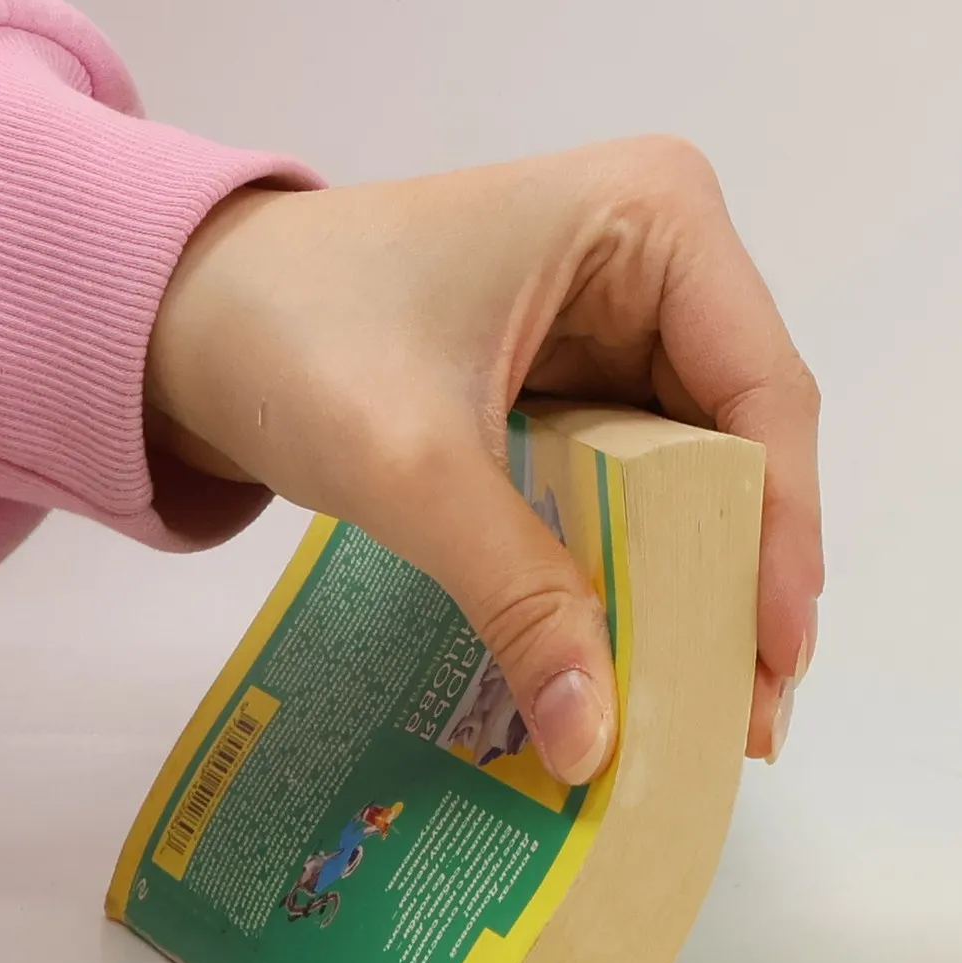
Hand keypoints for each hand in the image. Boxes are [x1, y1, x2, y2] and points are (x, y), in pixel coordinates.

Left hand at [145, 138, 822, 783]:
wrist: (180, 318)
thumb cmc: (289, 335)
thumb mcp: (414, 465)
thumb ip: (519, 596)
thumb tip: (598, 743)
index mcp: (654, 218)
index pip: (761, 393)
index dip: (781, 533)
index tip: (775, 657)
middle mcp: (663, 259)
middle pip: (745, 440)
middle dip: (745, 576)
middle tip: (751, 714)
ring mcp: (626, 320)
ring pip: (702, 472)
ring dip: (701, 585)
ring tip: (713, 707)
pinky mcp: (584, 378)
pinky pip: (642, 484)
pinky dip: (642, 566)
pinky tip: (646, 649)